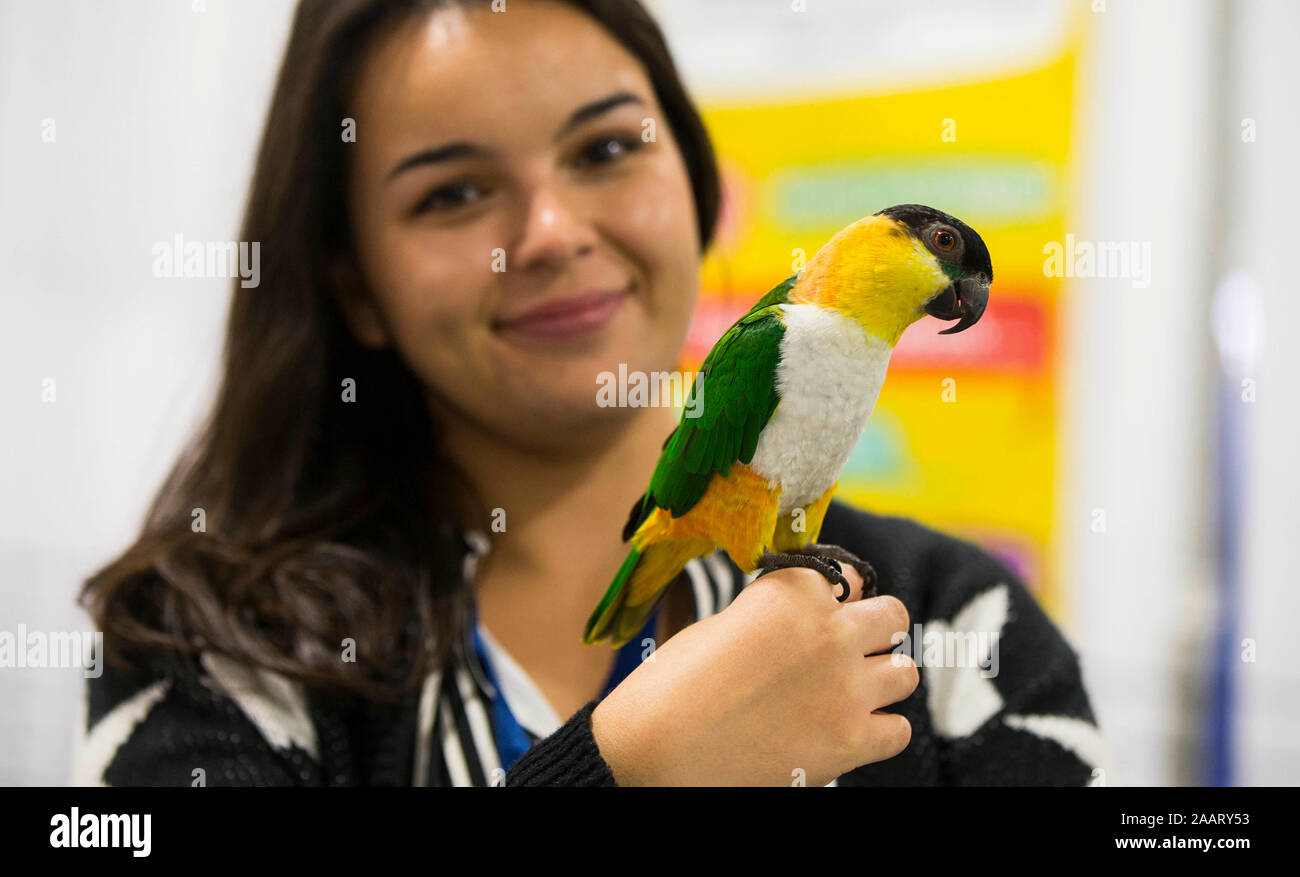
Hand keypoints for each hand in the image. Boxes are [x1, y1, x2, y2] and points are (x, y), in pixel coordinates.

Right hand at [590, 557, 916, 784]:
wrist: (655, 750)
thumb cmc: (673, 684)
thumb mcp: (724, 624)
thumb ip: (777, 613)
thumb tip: (808, 615)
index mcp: (792, 593)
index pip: (848, 575)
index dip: (839, 593)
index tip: (829, 607)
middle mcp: (829, 632)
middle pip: (893, 616)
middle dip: (874, 630)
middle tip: (848, 650)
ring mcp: (846, 688)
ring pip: (905, 672)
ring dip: (881, 680)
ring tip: (849, 692)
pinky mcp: (851, 742)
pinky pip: (898, 730)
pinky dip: (879, 731)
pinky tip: (848, 730)